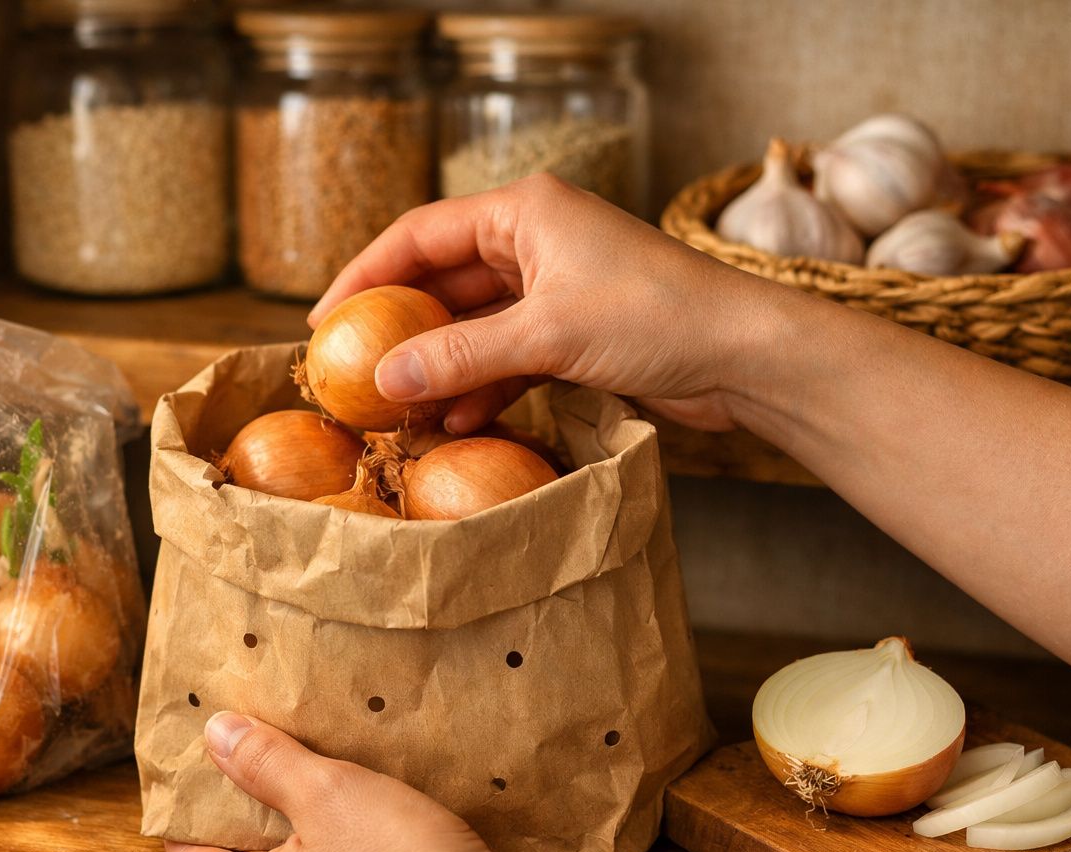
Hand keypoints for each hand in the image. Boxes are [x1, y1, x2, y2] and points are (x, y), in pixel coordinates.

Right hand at [308, 173, 807, 433]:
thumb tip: (382, 380)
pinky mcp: (577, 334)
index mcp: (525, 211)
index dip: (366, 275)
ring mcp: (558, 289)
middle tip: (353, 373)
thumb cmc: (656, 316)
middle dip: (401, 330)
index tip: (325, 320)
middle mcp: (536, 241)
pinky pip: (509, 356)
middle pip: (444, 282)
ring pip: (476, 326)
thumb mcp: (545, 333)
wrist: (745, 356)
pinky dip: (483, 385)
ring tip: (398, 411)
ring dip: (440, 366)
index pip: (420, 235)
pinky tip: (455, 422)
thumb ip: (459, 356)